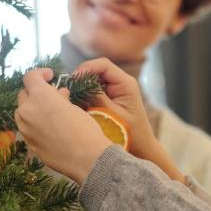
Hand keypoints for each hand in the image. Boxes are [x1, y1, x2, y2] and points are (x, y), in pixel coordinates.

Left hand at [15, 68, 111, 183]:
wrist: (87, 159)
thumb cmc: (85, 129)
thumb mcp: (74, 107)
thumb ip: (60, 98)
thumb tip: (58, 93)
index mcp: (40, 97)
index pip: (30, 77)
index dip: (40, 73)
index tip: (50, 76)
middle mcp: (27, 111)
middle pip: (23, 94)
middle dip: (36, 92)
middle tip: (52, 95)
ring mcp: (25, 129)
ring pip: (22, 112)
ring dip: (32, 108)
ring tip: (49, 112)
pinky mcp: (28, 143)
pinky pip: (26, 128)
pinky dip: (34, 123)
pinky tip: (49, 128)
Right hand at [74, 58, 184, 182]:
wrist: (140, 146)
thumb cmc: (129, 132)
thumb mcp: (110, 114)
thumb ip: (95, 97)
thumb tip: (78, 84)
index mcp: (125, 83)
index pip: (103, 65)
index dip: (86, 68)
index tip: (74, 79)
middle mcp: (122, 82)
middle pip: (97, 70)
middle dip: (82, 78)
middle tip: (70, 89)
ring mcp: (116, 89)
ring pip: (94, 79)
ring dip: (83, 87)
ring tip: (73, 98)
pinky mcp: (111, 97)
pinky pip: (95, 89)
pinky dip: (86, 94)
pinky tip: (80, 104)